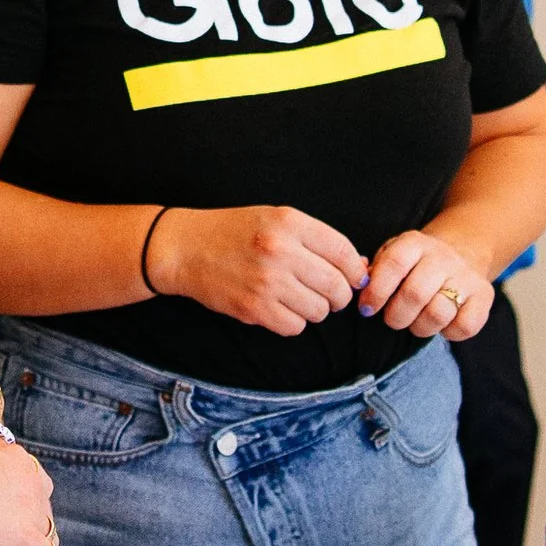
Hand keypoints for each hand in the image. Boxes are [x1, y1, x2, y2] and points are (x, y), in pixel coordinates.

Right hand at [152, 205, 368, 335]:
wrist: (186, 248)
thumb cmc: (236, 231)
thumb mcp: (277, 219)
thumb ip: (317, 240)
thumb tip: (358, 267)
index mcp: (290, 223)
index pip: (344, 252)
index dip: (356, 270)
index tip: (354, 278)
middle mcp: (281, 251)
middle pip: (336, 286)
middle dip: (339, 295)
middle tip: (330, 294)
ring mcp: (267, 282)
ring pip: (319, 311)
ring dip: (316, 309)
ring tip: (300, 298)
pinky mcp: (253, 309)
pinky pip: (294, 326)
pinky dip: (294, 322)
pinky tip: (282, 308)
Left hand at [358, 230, 491, 339]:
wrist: (461, 254)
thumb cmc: (414, 265)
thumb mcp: (392, 256)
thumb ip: (372, 270)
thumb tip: (360, 281)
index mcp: (415, 243)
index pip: (394, 263)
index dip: (377, 291)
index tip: (367, 308)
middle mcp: (442, 256)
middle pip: (415, 293)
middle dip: (396, 316)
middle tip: (393, 319)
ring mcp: (465, 276)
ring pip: (438, 313)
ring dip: (420, 327)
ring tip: (416, 322)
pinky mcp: (484, 296)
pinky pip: (464, 326)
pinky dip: (449, 333)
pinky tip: (442, 324)